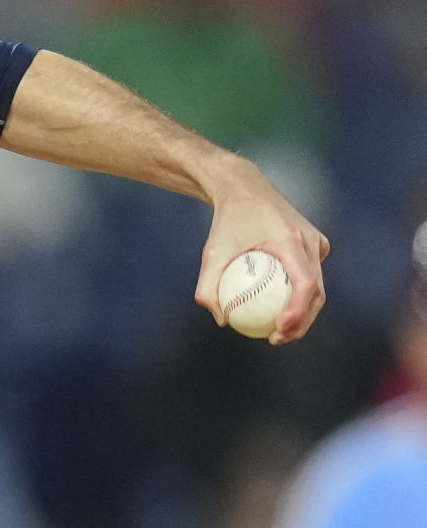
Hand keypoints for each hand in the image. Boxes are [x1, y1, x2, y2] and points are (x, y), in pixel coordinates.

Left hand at [194, 158, 329, 342]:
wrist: (245, 189)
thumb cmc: (226, 222)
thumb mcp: (211, 252)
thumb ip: (209, 286)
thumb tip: (222, 320)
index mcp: (290, 239)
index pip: (304, 283)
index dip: (297, 312)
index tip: (279, 330)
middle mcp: (310, 240)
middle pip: (316, 291)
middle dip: (302, 321)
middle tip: (277, 338)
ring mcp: (317, 242)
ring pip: (318, 285)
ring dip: (303, 312)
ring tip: (279, 331)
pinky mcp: (317, 244)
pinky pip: (312, 275)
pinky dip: (300, 294)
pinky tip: (279, 310)